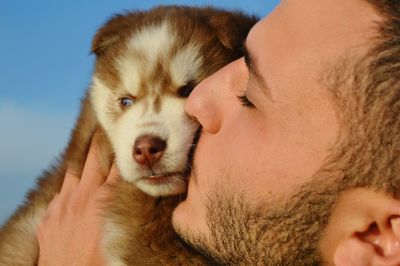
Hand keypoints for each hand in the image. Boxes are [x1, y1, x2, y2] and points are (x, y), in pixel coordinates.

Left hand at [37, 133, 118, 265]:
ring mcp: (62, 204)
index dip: (124, 148)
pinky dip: (70, 182)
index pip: (118, 164)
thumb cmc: (101, 263)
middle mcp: (82, 196)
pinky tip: (76, 180)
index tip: (128, 135)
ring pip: (74, 170)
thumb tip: (144, 193)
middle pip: (94, 158)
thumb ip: (131, 209)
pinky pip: (60, 190)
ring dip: (84, 158)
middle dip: (103, 140)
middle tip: (109, 126)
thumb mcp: (123, 232)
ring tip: (92, 145)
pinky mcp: (49, 216)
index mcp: (104, 200)